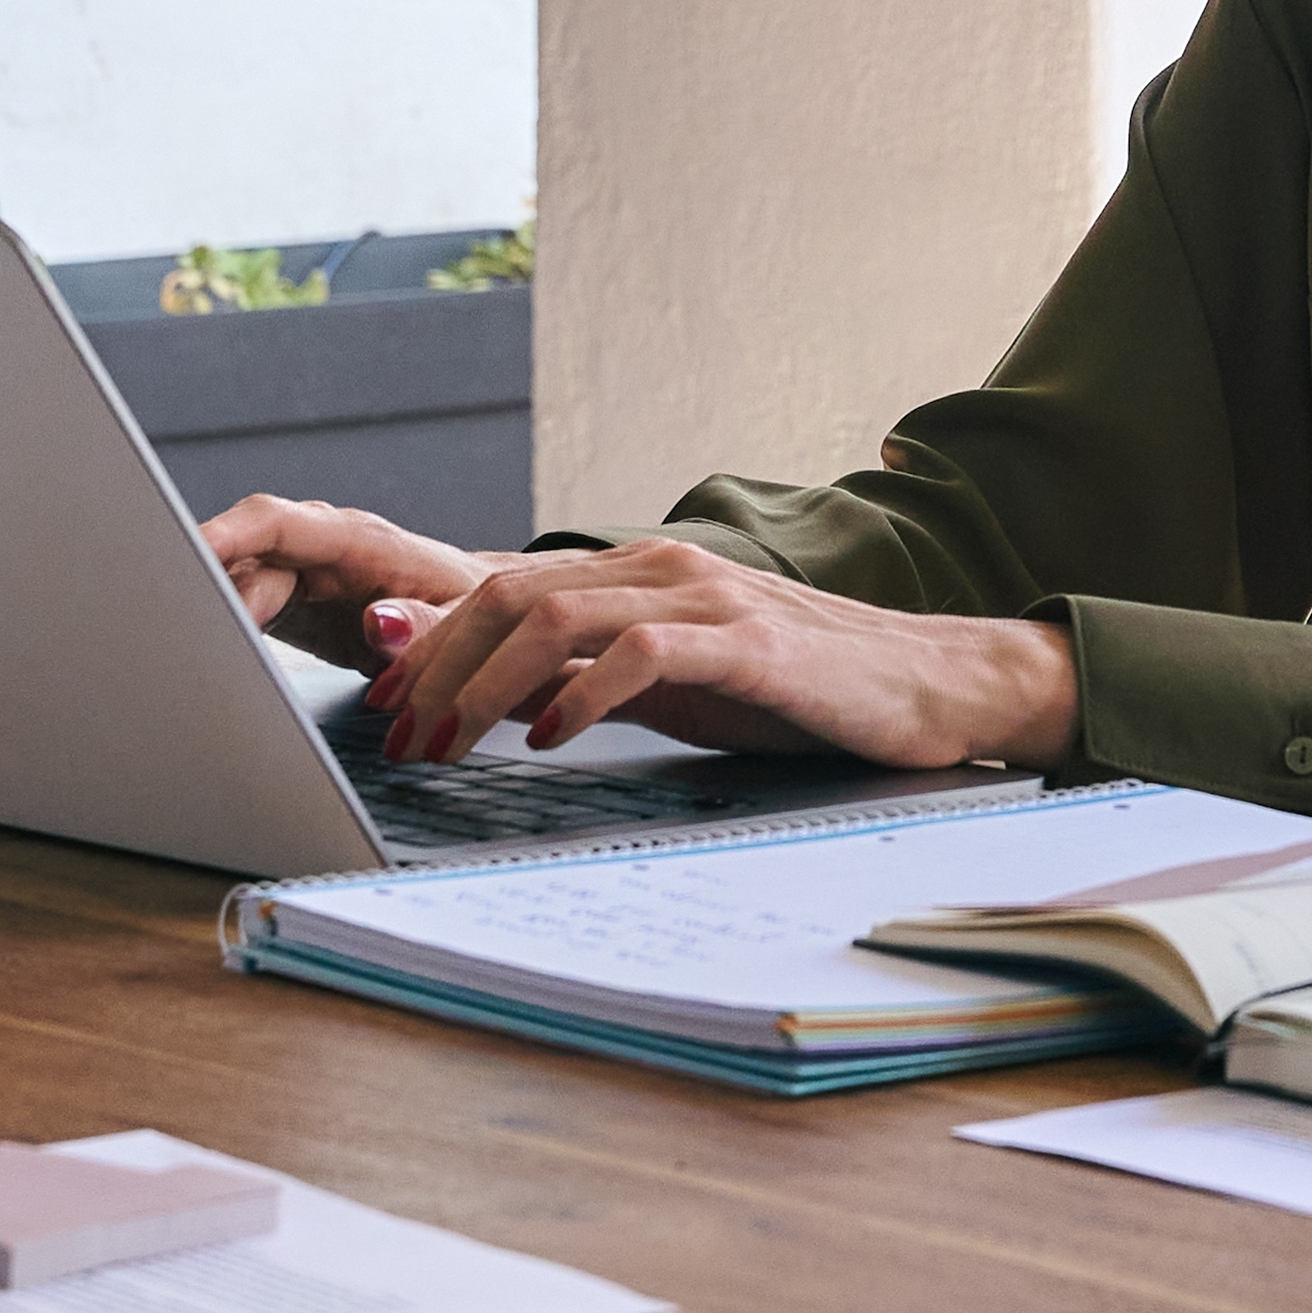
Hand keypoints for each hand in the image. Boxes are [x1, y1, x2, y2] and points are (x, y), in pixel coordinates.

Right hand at [202, 491, 505, 665]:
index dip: (223, 536)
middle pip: (240, 555)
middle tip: (173, 631)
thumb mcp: (469, 623)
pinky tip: (204, 651)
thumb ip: (427, 624)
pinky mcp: (289, 601)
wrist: (486, 617)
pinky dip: (220, 625)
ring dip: (206, 608)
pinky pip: (240, 604)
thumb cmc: (482, 611)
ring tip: (180, 647)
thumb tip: (378, 622)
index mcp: (359, 541)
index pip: (275, 523)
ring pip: (233, 579)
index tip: (183, 559)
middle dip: (200, 583)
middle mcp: (319, 548)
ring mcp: (300, 572)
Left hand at [370, 537, 1081, 773]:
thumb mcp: (672, 688)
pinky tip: (546, 741)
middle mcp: (661, 568)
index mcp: (637, 574)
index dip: (431, 643)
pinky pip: (638, 654)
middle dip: (435, 665)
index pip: (503, 589)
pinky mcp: (746, 641)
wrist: (926, 685)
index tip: (386, 702)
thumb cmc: (797, 692)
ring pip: (554, 617)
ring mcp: (704, 598)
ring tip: (449, 744)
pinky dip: (577, 697)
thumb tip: (495, 702)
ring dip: (482, 685)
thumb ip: (589, 682)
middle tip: (397, 734)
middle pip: (507, 594)